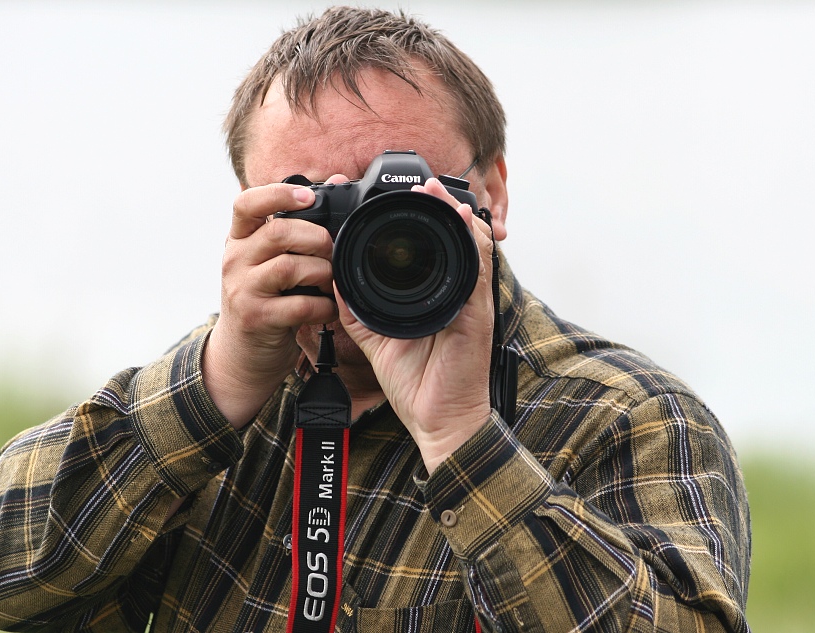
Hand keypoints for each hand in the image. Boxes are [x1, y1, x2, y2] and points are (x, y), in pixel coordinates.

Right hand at [203, 180, 340, 427]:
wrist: (242, 352)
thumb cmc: (267, 298)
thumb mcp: (271, 259)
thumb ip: (298, 226)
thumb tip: (338, 180)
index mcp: (239, 239)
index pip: (246, 203)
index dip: (278, 194)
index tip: (309, 197)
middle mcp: (235, 260)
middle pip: (279, 233)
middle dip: (317, 239)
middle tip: (332, 252)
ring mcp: (242, 290)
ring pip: (290, 267)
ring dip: (323, 273)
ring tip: (330, 282)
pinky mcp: (256, 318)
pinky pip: (300, 306)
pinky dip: (323, 307)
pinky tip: (328, 309)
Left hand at [336, 178, 494, 472]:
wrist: (436, 420)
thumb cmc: (414, 383)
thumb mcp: (375, 338)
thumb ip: (357, 309)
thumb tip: (335, 279)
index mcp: (431, 295)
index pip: (427, 248)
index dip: (417, 220)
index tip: (396, 197)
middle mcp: (453, 292)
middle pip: (451, 238)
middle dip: (437, 207)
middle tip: (420, 183)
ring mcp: (469, 300)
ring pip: (468, 244)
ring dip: (454, 215)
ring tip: (436, 191)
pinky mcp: (478, 313)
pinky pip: (479, 269)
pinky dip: (471, 242)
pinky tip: (462, 220)